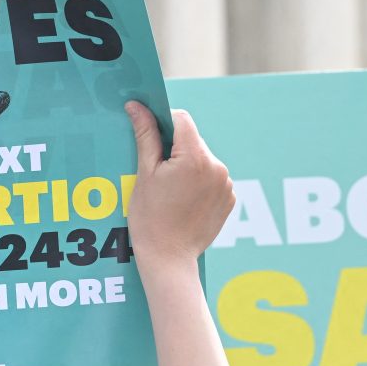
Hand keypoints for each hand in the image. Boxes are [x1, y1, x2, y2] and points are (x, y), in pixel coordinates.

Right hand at [125, 102, 234, 271]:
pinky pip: (213, 179)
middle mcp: (217, 167)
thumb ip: (145, 135)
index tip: (149, 134)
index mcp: (195, 158)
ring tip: (169, 192)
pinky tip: (182, 201)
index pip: (181, 119)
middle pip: (192, 140)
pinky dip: (199, 183)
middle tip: (155, 172)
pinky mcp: (229, 199)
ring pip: (203, 159)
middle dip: (174, 148)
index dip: (163, 121)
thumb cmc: (150, 218)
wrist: (169, 259)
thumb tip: (137, 105)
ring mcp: (226, 184)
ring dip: (187, 165)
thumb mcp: (144, 174)